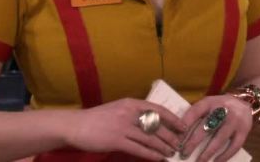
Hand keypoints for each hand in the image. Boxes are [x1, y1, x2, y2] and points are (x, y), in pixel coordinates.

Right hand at [65, 98, 187, 159]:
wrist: (76, 125)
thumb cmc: (96, 119)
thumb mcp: (116, 110)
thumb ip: (132, 114)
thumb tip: (151, 123)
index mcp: (129, 103)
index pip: (157, 109)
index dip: (172, 118)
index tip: (183, 126)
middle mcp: (128, 113)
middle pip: (156, 125)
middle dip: (170, 136)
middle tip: (179, 144)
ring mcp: (122, 127)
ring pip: (150, 138)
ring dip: (163, 147)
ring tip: (171, 153)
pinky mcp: (117, 140)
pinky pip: (139, 149)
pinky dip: (151, 154)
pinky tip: (159, 158)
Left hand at [178, 95, 251, 161]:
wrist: (244, 102)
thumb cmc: (219, 105)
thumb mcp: (207, 104)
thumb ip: (196, 113)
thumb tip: (180, 131)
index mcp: (210, 102)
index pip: (195, 111)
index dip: (185, 124)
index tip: (178, 137)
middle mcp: (223, 110)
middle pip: (206, 127)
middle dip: (193, 142)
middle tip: (184, 153)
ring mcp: (234, 121)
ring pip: (219, 139)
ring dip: (208, 152)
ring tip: (199, 161)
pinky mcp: (244, 131)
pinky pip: (234, 146)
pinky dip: (225, 155)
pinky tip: (217, 161)